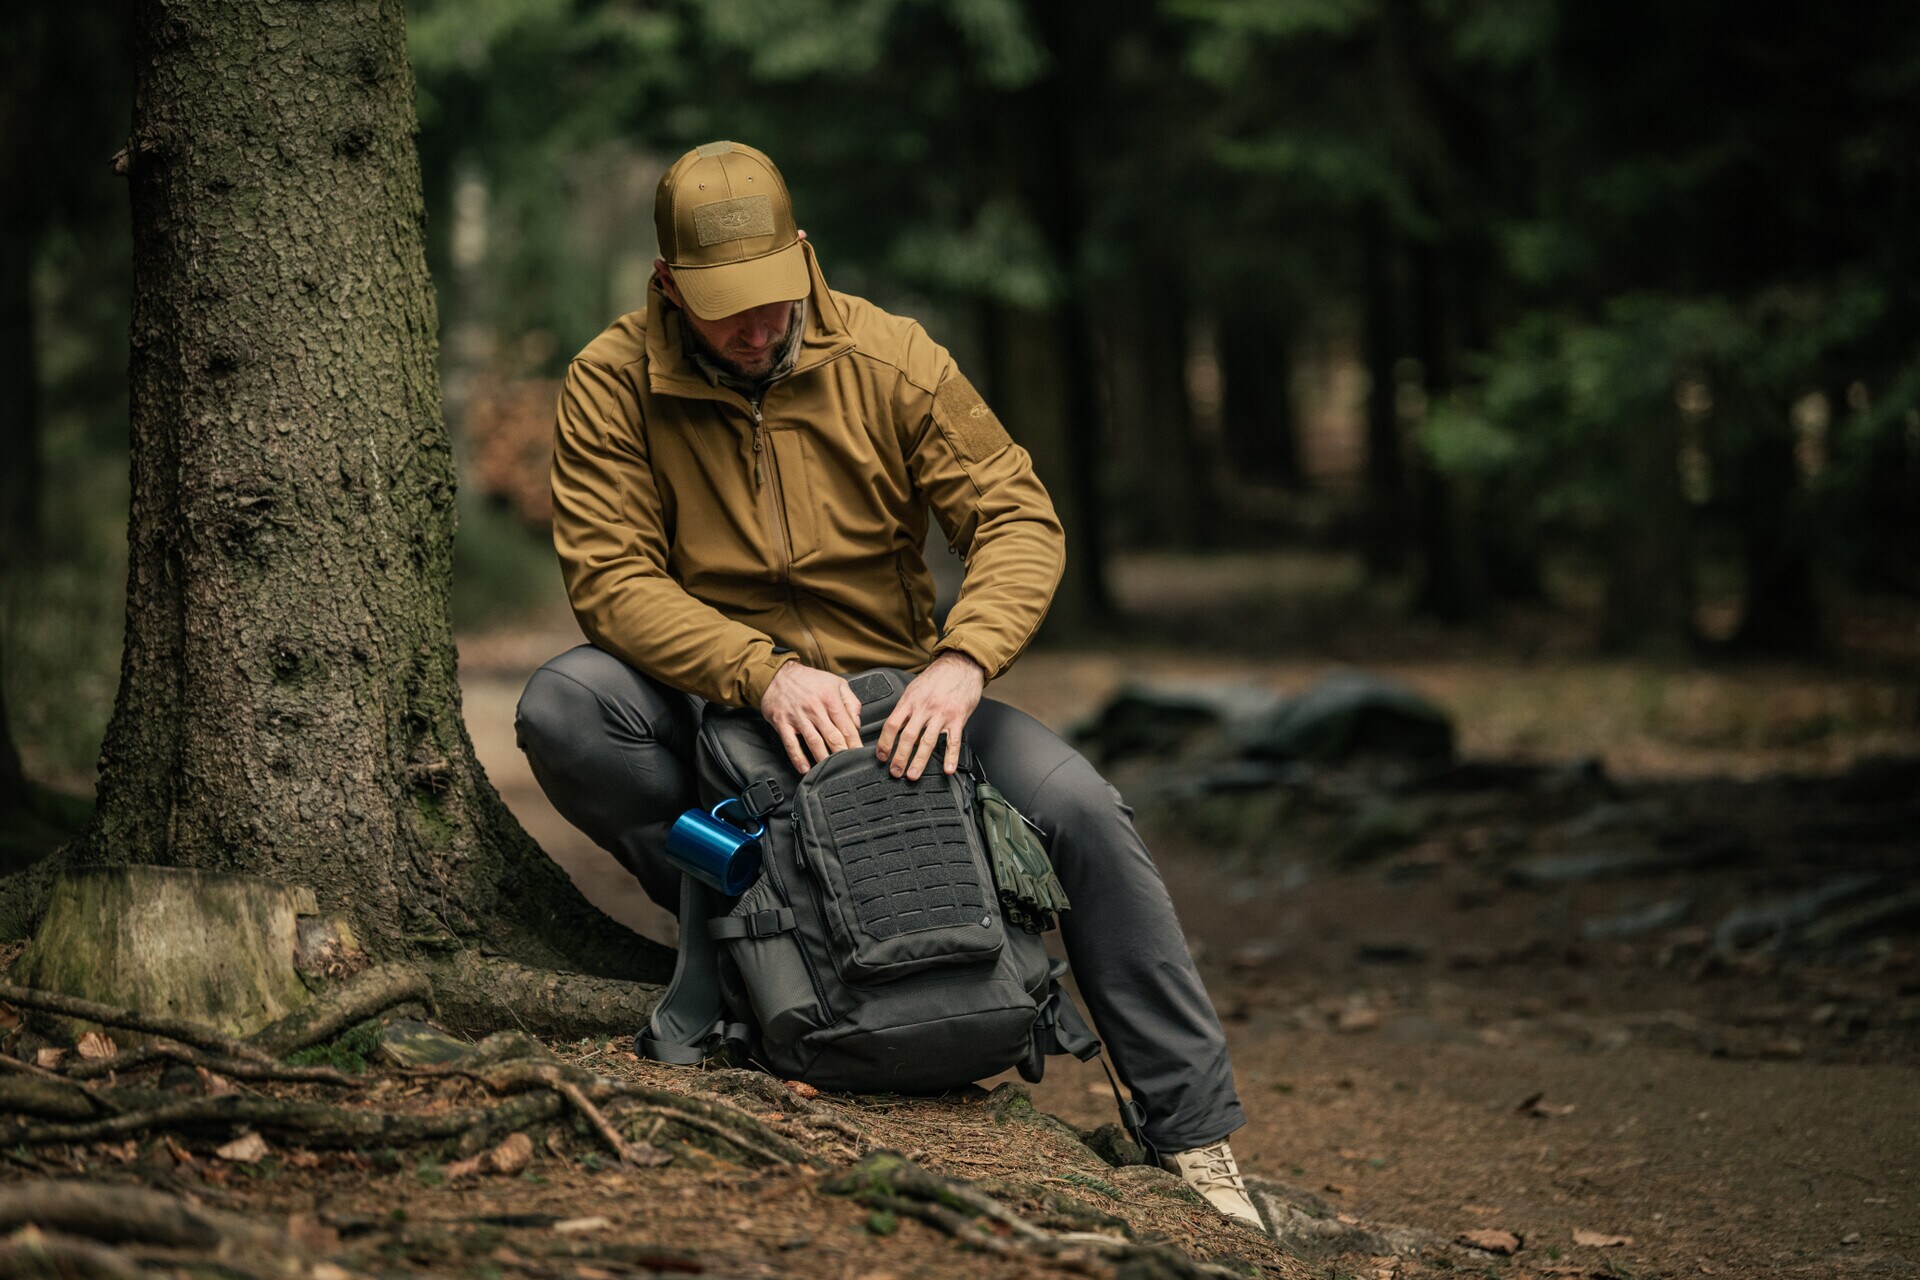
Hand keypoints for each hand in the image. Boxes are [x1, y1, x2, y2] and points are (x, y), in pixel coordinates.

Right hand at [759, 663, 863, 772]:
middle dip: (843, 753)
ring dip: (823, 758)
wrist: (777, 675)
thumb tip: (857, 723)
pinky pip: (791, 744)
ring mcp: (798, 716)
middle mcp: (814, 707)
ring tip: (830, 770)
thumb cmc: (808, 680)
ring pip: (814, 742)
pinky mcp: (782, 722)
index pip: (846, 725)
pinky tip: (805, 768)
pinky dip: (798, 758)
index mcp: (829, 697)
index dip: (854, 742)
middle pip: (833, 736)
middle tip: (849, 766)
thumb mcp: (836, 682)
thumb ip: (851, 701)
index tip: (859, 754)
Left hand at [876, 652, 986, 780]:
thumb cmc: (938, 677)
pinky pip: (953, 741)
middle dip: (899, 757)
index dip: (884, 742)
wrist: (962, 665)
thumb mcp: (915, 687)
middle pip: (908, 736)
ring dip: (919, 761)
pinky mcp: (958, 718)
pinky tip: (947, 769)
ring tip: (913, 775)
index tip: (881, 756)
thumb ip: (906, 707)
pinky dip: (951, 757)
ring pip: (927, 741)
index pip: (892, 724)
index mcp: (910, 700)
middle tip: (895, 772)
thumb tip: (894, 727)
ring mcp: (942, 713)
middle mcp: (924, 708)